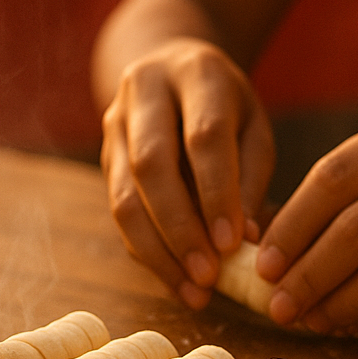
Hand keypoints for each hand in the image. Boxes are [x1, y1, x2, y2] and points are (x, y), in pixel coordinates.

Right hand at [100, 39, 274, 306]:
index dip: (217, 193)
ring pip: (125, 194)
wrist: (169, 67)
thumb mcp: (253, 126)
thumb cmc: (226, 106)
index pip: (203, 136)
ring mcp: (115, 122)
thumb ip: (251, 178)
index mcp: (197, 73)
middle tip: (208, 276)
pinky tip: (177, 280)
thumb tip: (245, 241)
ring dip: (159, 250)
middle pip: (152, 165)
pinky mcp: (103, 154)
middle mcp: (146, 90)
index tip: (233, 244)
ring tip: (195, 290)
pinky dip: (148, 251)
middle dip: (180, 228)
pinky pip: (119, 210)